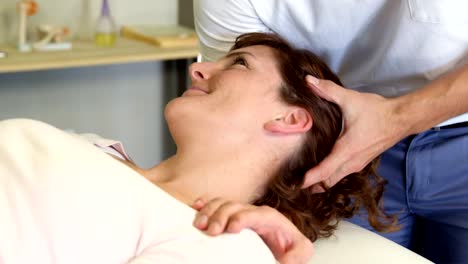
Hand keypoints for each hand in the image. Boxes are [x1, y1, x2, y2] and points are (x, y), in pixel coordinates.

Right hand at [192, 198, 313, 263]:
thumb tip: (284, 260)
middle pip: (234, 206)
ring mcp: (240, 212)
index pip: (255, 214)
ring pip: (222, 204)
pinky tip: (195, 208)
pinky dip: (205, 205)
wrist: (281, 247)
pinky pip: (215, 205)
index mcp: (271, 218)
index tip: (231, 228)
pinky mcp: (230, 216)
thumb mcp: (301, 251)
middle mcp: (253, 211)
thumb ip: (298, 254)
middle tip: (211, 231)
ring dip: (209, 211)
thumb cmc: (290, 248)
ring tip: (200, 225)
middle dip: (221, 216)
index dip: (242, 217)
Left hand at [303, 75, 406, 189]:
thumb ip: (328, 91)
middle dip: (310, 186)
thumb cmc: (377, 111)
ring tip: (301, 181)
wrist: (402, 118)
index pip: (324, 171)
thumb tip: (309, 82)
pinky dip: (329, 177)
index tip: (294, 185)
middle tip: (292, 185)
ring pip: (335, 180)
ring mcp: (357, 164)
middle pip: (327, 182)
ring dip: (320, 183)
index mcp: (346, 150)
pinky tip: (320, 171)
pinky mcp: (361, 162)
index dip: (308, 179)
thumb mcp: (351, 99)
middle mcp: (351, 162)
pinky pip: (341, 175)